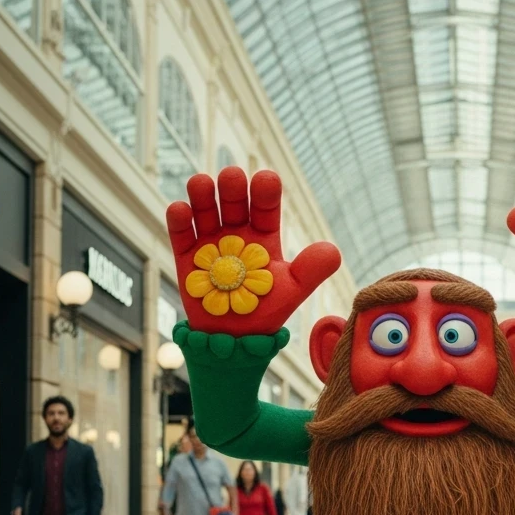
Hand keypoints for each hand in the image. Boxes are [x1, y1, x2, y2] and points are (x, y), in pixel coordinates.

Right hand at [165, 168, 340, 335]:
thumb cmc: (267, 310)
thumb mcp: (293, 290)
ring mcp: (210, 243)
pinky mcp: (187, 257)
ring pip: (206, 212)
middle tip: (232, 176)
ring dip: (203, 196)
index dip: (265, 194)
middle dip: (233, 190)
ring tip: (202, 183)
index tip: (266, 178)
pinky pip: (182, 235)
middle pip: (234, 204)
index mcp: (263, 236)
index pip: (266, 209)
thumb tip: (334, 251)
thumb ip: (311, 270)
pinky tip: (181, 209)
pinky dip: (180, 220)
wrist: (236, 338)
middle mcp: (236, 233)